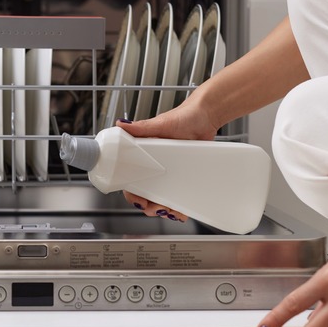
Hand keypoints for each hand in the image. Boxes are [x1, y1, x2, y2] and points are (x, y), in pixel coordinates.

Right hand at [116, 96, 219, 220]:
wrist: (207, 116)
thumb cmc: (183, 116)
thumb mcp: (160, 124)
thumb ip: (140, 128)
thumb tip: (121, 126)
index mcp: (144, 155)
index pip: (131, 178)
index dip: (132, 192)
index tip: (138, 200)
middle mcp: (154, 165)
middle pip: (146, 192)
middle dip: (149, 205)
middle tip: (156, 208)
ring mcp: (170, 171)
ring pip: (162, 196)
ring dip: (164, 208)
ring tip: (170, 210)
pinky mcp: (184, 174)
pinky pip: (179, 194)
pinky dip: (179, 205)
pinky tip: (182, 209)